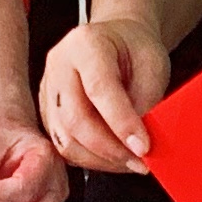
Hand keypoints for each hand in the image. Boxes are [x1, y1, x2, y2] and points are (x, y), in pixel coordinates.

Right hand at [41, 18, 168, 175]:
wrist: (120, 41)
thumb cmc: (135, 49)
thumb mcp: (153, 66)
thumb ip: (145, 102)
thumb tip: (138, 142)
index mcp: (85, 44)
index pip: (98, 88)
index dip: (121, 123)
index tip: (143, 146)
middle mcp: (59, 65)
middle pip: (76, 119)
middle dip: (111, 149)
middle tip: (139, 160)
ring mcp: (49, 90)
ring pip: (66, 139)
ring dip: (101, 159)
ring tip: (129, 161)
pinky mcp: (47, 113)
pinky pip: (64, 146)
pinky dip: (91, 159)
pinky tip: (112, 157)